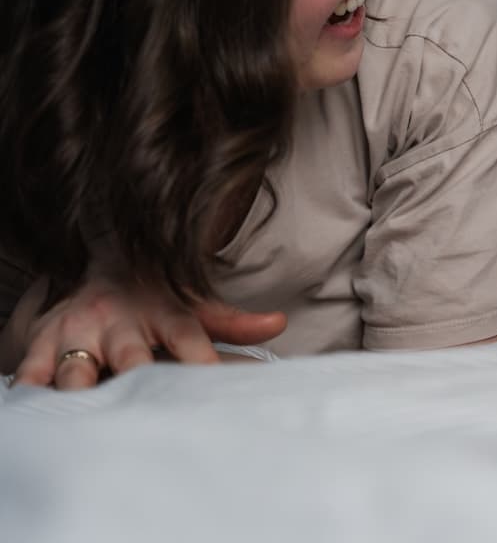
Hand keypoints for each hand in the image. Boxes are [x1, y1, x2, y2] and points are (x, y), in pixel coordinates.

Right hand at [13, 279, 285, 389]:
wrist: (102, 267)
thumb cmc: (157, 300)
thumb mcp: (196, 306)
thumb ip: (233, 322)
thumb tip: (278, 325)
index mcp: (163, 312)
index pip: (187, 335)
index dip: (201, 359)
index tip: (213, 381)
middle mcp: (120, 320)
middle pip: (130, 355)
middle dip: (136, 377)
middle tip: (146, 408)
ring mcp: (80, 332)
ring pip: (78, 366)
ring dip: (81, 389)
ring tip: (90, 417)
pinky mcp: (43, 344)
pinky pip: (32, 369)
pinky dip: (32, 388)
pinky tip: (35, 408)